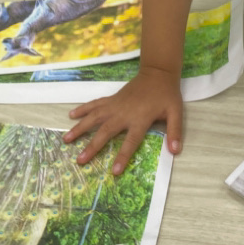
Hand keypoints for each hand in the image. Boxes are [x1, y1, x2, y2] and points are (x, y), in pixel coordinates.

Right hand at [63, 67, 182, 172]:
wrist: (157, 73)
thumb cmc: (166, 94)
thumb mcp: (176, 112)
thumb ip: (175, 131)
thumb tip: (176, 151)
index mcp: (140, 119)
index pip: (131, 142)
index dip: (122, 156)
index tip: (113, 171)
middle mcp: (124, 113)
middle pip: (106, 131)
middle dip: (92, 146)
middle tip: (79, 160)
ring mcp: (116, 105)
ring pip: (95, 117)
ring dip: (80, 128)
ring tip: (66, 139)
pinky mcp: (112, 99)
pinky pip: (95, 104)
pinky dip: (83, 109)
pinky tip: (71, 115)